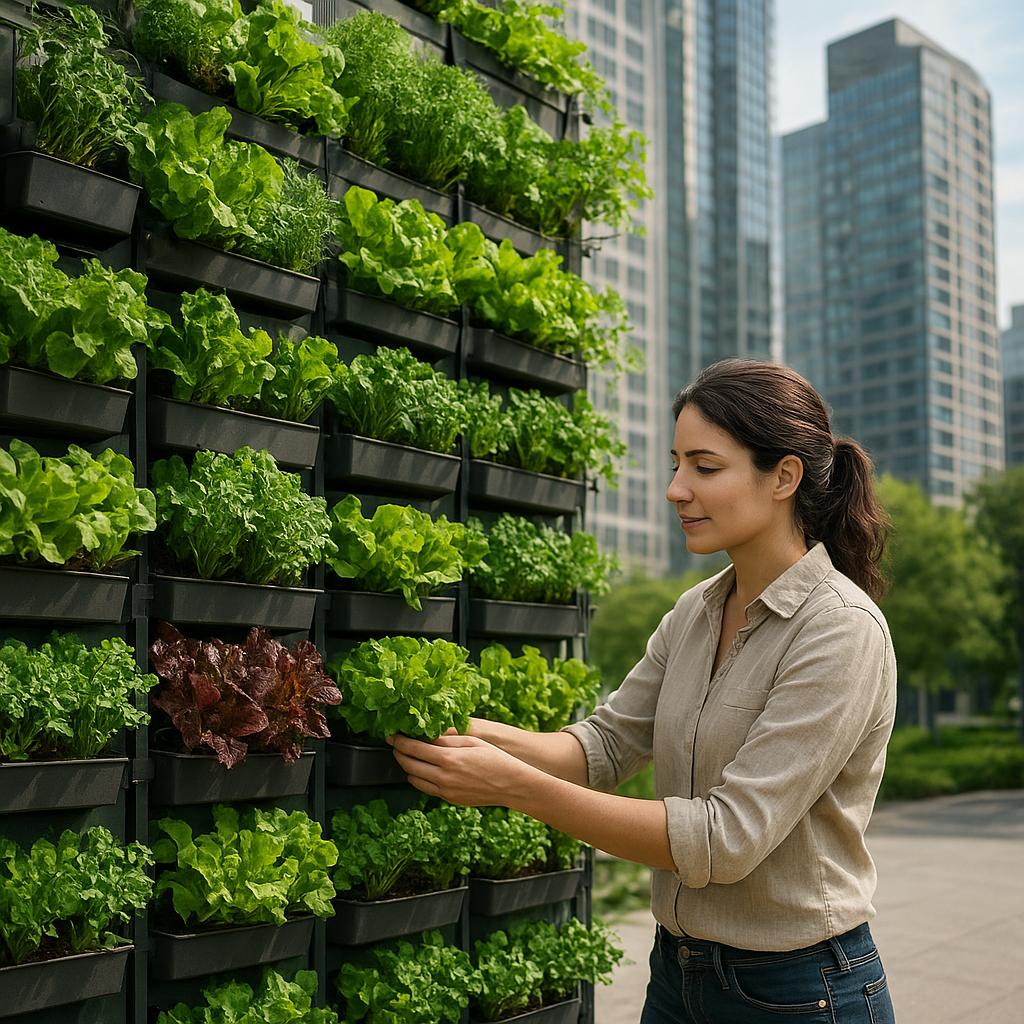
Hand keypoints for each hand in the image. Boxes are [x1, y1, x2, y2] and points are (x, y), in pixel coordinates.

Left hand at [387, 731, 529, 806]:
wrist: (510, 784)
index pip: (414, 748)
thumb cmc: (494, 758)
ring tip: (406, 756)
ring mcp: (445, 790)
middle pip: (409, 764)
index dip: (399, 741)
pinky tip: (421, 769)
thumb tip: (426, 736)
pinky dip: (418, 778)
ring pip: (414, 779)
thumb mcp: (471, 741)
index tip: (392, 735)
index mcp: (449, 758)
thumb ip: (446, 739)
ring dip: (406, 767)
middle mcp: (444, 776)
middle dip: (398, 753)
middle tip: (395, 744)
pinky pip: (426, 788)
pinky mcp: (448, 799)